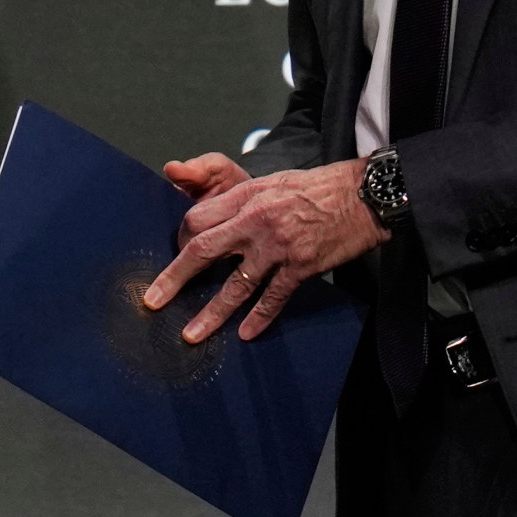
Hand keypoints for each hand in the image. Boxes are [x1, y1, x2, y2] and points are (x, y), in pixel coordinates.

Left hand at [141, 157, 387, 343]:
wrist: (362, 194)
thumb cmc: (317, 187)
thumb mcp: (273, 182)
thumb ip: (241, 199)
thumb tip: (214, 218)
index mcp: (247, 197)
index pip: (198, 219)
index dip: (181, 240)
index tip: (175, 258)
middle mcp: (257, 221)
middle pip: (204, 250)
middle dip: (175, 279)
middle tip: (154, 301)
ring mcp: (279, 246)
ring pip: (235, 285)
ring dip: (211, 313)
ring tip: (192, 334)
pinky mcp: (302, 266)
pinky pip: (273, 298)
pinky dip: (259, 318)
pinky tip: (245, 334)